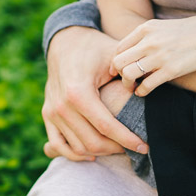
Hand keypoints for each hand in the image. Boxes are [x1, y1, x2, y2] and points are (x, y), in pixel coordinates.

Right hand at [42, 26, 147, 160]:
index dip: (127, 140)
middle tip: (134, 147)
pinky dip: (76, 154)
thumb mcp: (115, 57)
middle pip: (93, 142)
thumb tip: (149, 91)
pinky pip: (58, 146)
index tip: (145, 147)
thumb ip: (131, 74)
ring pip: (79, 148)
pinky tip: (94, 153)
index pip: (107, 126)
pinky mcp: (47, 116)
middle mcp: (61, 106)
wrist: (66, 41)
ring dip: (101, 152)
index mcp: (78, 92)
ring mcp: (52, 112)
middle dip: (117, 148)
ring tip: (118, 147)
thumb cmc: (95, 49)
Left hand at [110, 13, 195, 95]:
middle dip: (118, 75)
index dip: (115, 63)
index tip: (118, 71)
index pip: (118, 48)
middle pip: (118, 62)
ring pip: (128, 74)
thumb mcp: (165, 27)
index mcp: (146, 29)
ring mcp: (159, 56)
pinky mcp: (171, 70)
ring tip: (133, 88)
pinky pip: (146, 85)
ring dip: (127, 84)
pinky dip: (141, 92)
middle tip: (125, 81)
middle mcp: (149, 41)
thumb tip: (134, 52)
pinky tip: (143, 92)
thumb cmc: (192, 32)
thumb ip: (148, 37)